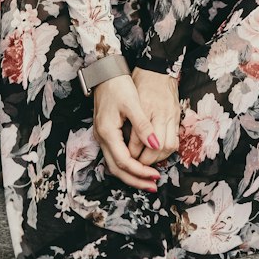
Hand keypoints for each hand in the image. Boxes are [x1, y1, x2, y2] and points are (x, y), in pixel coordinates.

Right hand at [92, 74, 162, 190]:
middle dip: (135, 180)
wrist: (105, 72)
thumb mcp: (132, 103)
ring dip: (131, 174)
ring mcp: (102, 136)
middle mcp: (102, 138)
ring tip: (148, 180)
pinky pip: (115, 156)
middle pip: (117, 170)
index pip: (124, 161)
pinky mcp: (106, 133)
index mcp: (108, 132)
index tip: (156, 175)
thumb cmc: (118, 85)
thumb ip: (143, 125)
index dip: (140, 171)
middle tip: (153, 186)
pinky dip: (128, 165)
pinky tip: (139, 165)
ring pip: (115, 165)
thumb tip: (154, 145)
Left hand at [128, 67, 179, 165]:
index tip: (126, 158)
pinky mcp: (177, 117)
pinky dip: (167, 150)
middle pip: (157, 148)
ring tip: (148, 162)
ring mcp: (172, 116)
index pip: (139, 139)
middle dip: (147, 161)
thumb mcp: (130, 100)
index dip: (132, 153)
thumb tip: (126, 144)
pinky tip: (158, 153)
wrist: (158, 68)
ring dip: (159, 158)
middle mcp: (161, 113)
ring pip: (169, 147)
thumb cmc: (141, 81)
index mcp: (145, 108)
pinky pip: (176, 140)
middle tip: (137, 165)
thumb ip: (130, 121)